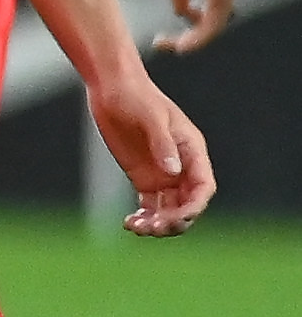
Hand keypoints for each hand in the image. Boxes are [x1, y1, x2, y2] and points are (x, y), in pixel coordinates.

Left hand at [90, 66, 214, 234]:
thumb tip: (173, 171)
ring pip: (168, 209)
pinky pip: (149, 206)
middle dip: (175, 220)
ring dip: (158, 223)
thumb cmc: (136, 96)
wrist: (112, 88)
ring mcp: (163, 174)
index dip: (195, 206)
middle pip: (187, 204)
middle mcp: (181, 167)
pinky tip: (130, 223)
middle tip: (153, 227)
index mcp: (192, 151)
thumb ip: (163, 143)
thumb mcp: (151, 116)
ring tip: (137, 227)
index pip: (203, 186)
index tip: (178, 218)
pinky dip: (143, 218)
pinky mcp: (143, 178)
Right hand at [155, 0, 237, 53]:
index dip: (183, 28)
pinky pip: (213, 22)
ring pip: (212, 29)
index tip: (159, 35)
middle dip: (186, 40)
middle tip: (160, 44)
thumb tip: (181, 12)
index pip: (202, 16)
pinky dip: (199, 37)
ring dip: (191, 43)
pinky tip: (183, 46)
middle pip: (209, 27)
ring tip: (168, 47)